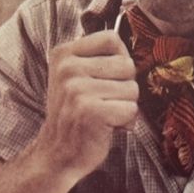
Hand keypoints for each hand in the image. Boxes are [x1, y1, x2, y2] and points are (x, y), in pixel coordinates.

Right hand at [35, 30, 137, 179]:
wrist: (58, 153)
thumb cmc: (75, 114)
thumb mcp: (76, 77)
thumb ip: (100, 58)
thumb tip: (135, 51)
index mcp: (64, 54)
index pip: (112, 39)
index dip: (120, 59)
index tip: (106, 78)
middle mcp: (68, 68)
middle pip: (127, 64)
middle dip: (124, 87)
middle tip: (103, 102)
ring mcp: (77, 88)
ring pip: (132, 88)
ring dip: (125, 106)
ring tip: (103, 114)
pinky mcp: (90, 110)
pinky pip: (131, 109)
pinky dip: (125, 121)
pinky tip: (105, 126)